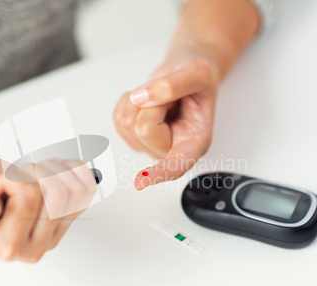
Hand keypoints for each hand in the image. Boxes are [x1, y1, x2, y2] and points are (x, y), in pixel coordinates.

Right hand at [0, 156, 95, 262]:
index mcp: (7, 247)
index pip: (30, 195)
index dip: (13, 179)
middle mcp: (34, 247)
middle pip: (56, 192)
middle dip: (35, 172)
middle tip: (16, 177)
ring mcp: (53, 234)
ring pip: (74, 188)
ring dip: (52, 170)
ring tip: (30, 175)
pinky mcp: (65, 219)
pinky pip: (86, 191)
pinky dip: (74, 171)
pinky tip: (54, 169)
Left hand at [114, 54, 218, 189]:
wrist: (188, 76)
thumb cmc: (199, 80)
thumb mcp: (198, 72)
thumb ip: (172, 85)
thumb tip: (140, 98)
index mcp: (196, 142)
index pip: (178, 164)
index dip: (160, 172)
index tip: (141, 182)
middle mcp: (172, 149)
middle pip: (143, 129)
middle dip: (153, 104)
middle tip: (171, 98)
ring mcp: (150, 146)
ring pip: (127, 124)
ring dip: (140, 101)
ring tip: (162, 99)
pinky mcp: (133, 137)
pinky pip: (117, 118)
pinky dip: (129, 101)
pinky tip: (147, 100)